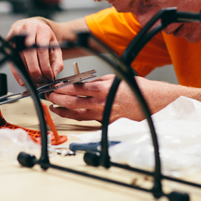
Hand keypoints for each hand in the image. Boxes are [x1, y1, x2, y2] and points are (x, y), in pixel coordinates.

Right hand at [5, 17, 63, 85]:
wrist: (33, 27)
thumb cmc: (44, 39)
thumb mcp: (55, 48)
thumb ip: (57, 62)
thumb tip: (53, 74)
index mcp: (42, 30)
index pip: (42, 50)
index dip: (45, 66)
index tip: (48, 77)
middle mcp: (28, 30)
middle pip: (30, 54)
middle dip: (35, 71)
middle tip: (40, 80)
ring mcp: (16, 35)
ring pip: (19, 57)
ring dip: (26, 72)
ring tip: (33, 81)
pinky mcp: (8, 42)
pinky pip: (11, 59)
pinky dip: (16, 72)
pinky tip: (22, 80)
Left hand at [48, 74, 174, 121]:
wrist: (150, 102)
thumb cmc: (134, 88)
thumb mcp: (113, 78)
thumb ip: (96, 82)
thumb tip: (81, 83)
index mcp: (102, 89)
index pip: (76, 89)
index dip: (62, 88)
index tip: (54, 87)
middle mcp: (100, 103)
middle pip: (73, 102)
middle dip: (58, 99)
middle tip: (49, 96)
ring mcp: (102, 114)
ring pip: (77, 114)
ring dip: (63, 111)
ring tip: (53, 107)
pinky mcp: (105, 122)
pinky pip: (87, 120)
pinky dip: (75, 117)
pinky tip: (68, 114)